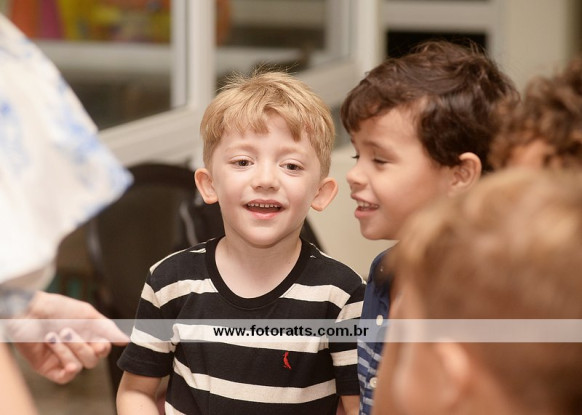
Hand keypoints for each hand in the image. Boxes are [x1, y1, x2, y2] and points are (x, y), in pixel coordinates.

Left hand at [8, 292, 127, 383]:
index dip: (103, 346)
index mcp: (87, 336)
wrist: (27, 311)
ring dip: (69, 349)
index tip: (98, 340)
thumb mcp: (87, 313)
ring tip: (54, 335)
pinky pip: (66, 376)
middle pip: (94, 360)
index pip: (104, 349)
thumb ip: (107, 328)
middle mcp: (77, 348)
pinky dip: (65, 364)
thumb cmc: (56, 308)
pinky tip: (57, 351)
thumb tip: (127, 340)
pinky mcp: (49, 369)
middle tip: (67, 330)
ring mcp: (63, 359)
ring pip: (81, 366)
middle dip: (82, 346)